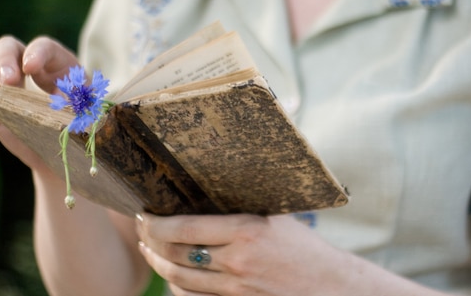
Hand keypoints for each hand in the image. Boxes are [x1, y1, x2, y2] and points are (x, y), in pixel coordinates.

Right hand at [0, 35, 78, 171]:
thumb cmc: (84, 127)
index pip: (43, 46)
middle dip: (6, 61)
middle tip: (10, 82)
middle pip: (9, 47)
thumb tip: (80, 110)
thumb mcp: (88, 114)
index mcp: (59, 64)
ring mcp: (7, 83)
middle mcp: (29, 66)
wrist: (67, 151)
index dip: (37, 53)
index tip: (31, 69)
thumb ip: (81, 106)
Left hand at [135, 213, 354, 295]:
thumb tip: (212, 185)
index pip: (184, 228)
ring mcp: (234, 286)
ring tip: (147, 249)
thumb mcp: (276, 216)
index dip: (155, 223)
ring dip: (156, 263)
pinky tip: (168, 272)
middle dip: (149, 240)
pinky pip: (194, 294)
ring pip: (178, 277)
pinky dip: (174, 283)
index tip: (145, 214)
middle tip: (142, 228)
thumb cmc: (304, 246)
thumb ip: (244, 205)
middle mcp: (235, 260)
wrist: (328, 286)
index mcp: (245, 231)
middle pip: (174, 253)